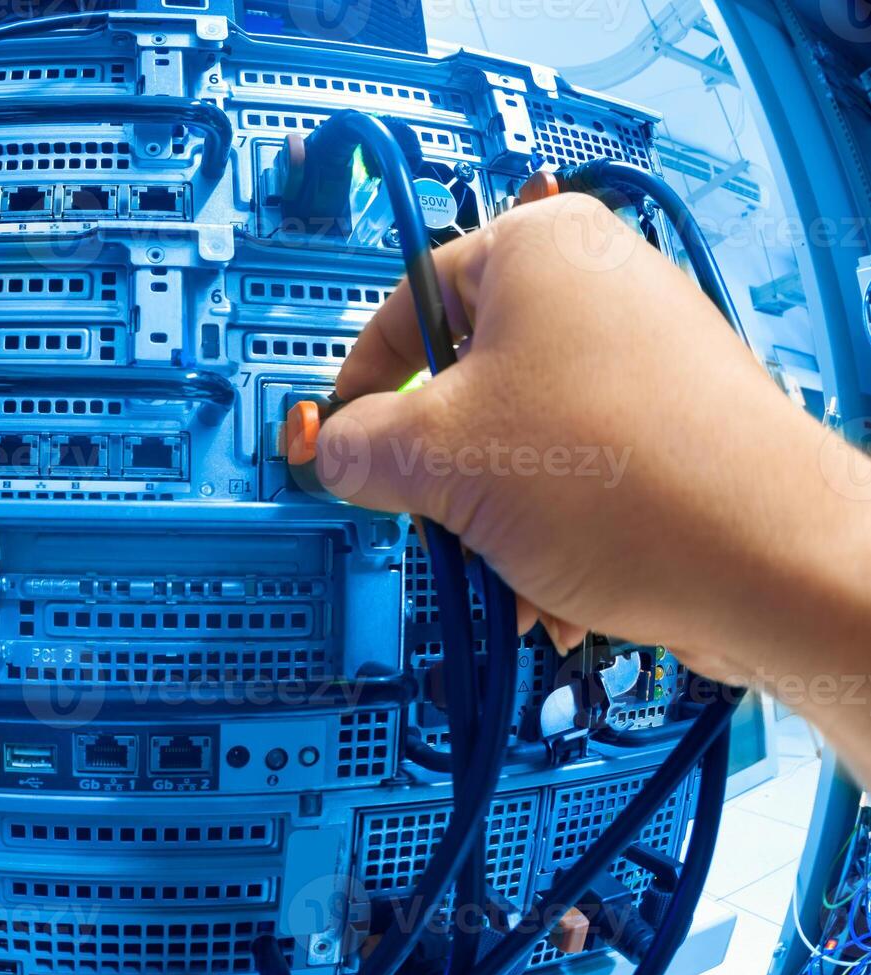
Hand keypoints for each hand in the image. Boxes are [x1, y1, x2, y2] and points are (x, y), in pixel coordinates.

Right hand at [317, 193, 870, 694]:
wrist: (775, 567)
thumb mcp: (441, 457)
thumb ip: (358, 447)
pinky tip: (554, 589)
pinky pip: (572, 469)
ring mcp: (640, 355)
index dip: (361, 382)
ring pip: (514, 438)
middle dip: (440, 471)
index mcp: (537, 250)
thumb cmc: (630, 480)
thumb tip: (333, 452)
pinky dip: (548, 530)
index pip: (405, 302)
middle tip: (430, 511)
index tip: (339, 438)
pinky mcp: (670, 422)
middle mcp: (596, 287)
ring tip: (505, 567)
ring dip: (490, 518)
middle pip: (461, 381)